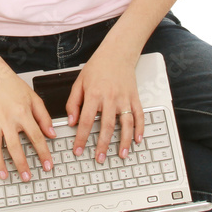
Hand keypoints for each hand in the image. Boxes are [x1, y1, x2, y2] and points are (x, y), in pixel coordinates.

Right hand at [0, 68, 55, 181]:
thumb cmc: (13, 87)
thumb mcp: (34, 99)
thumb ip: (44, 117)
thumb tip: (51, 134)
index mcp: (22, 113)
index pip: (36, 137)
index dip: (43, 153)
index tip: (48, 165)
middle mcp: (6, 119)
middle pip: (14, 147)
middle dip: (21, 165)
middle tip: (27, 177)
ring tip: (5, 175)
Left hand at [64, 47, 142, 164]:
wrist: (117, 52)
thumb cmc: (97, 67)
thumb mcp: (79, 82)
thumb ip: (73, 102)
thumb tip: (71, 121)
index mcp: (94, 94)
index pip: (86, 121)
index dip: (81, 138)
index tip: (78, 150)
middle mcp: (110, 98)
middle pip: (106, 126)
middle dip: (102, 145)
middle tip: (99, 158)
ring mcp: (124, 98)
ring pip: (125, 124)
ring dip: (124, 141)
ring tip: (121, 154)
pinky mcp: (134, 97)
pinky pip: (139, 115)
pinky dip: (139, 129)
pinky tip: (137, 140)